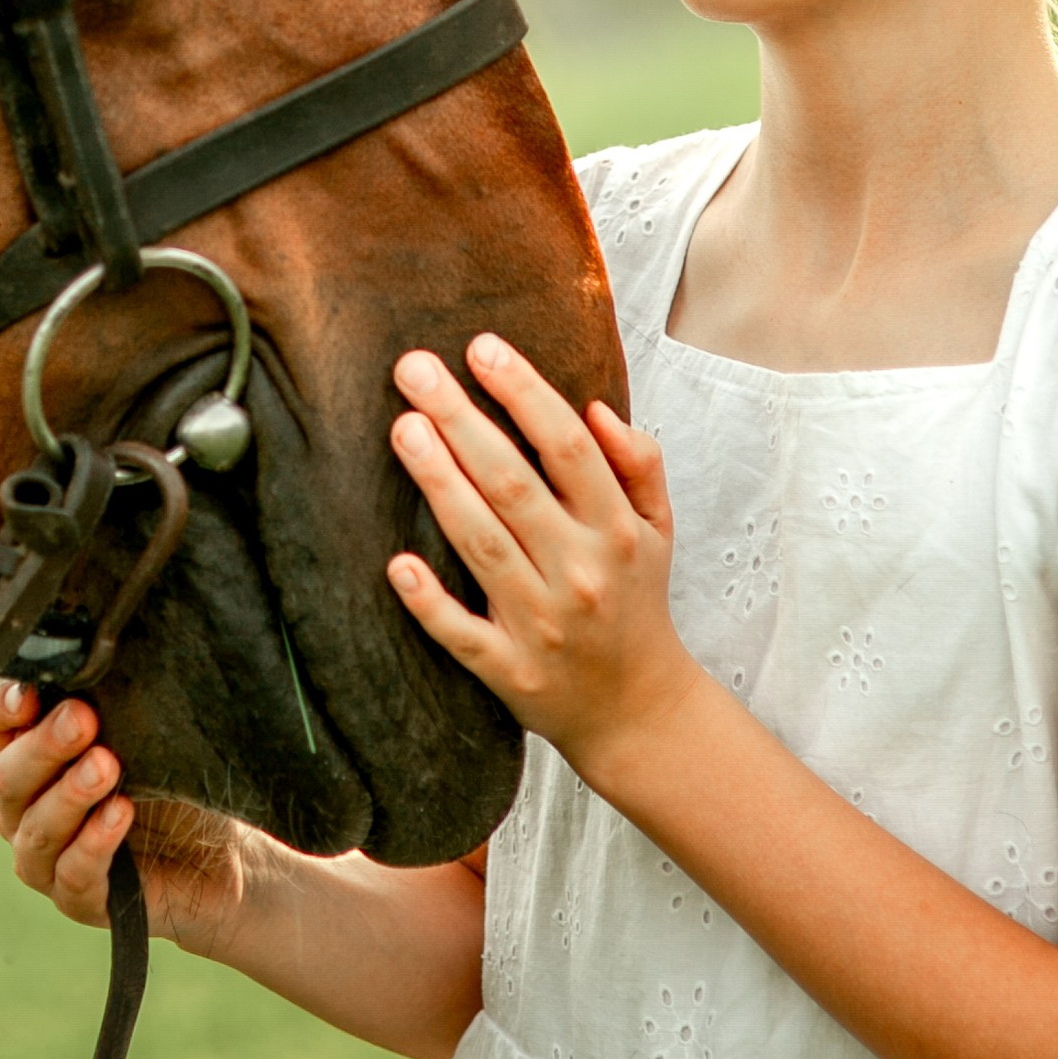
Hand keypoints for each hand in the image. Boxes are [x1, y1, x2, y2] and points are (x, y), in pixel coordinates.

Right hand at [0, 681, 250, 947]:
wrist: (222, 854)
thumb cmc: (171, 782)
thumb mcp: (141, 733)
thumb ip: (108, 705)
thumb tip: (93, 666)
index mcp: (30, 753)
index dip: (0, 706)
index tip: (33, 691)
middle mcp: (25, 806)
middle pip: (8, 775)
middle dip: (44, 746)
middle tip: (82, 720)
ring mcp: (46, 858)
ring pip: (35, 828)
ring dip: (69, 794)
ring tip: (106, 767)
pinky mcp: (80, 899)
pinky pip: (73, 872)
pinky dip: (94, 842)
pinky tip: (120, 814)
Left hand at [386, 335, 700, 783]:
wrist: (639, 710)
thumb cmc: (637, 599)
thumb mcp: (659, 528)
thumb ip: (638, 461)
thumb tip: (594, 408)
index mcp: (617, 530)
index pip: (568, 447)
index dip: (524, 393)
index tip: (481, 348)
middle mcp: (581, 571)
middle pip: (513, 485)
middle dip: (461, 421)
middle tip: (413, 369)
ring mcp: (543, 624)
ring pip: (482, 544)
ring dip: (440, 483)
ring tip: (402, 428)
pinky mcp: (511, 672)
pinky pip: (463, 634)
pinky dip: (430, 602)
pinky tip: (398, 563)